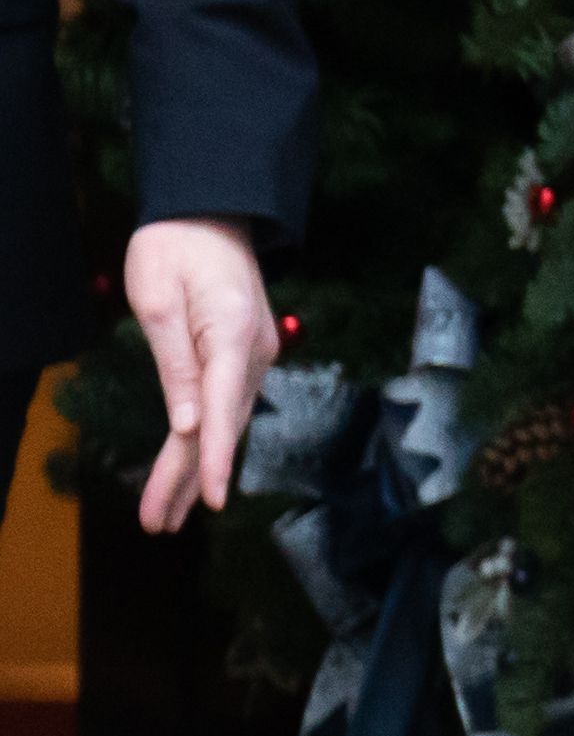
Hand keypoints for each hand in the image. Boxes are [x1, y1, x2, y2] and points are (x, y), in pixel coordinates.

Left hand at [122, 215, 273, 534]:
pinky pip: (228, 406)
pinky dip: (210, 442)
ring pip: (226, 421)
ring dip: (195, 468)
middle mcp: (253, 351)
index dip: (216, 460)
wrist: (211, 211)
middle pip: (223, 426)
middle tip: (158, 524)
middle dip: (190, 478)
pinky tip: (193, 470)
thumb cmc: (174, 248)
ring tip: (166, 514)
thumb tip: (190, 425)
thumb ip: (176, 364)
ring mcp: (253, 354)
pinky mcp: (244, 354)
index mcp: (231, 336)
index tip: (211, 502)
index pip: (223, 409)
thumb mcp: (158, 299)